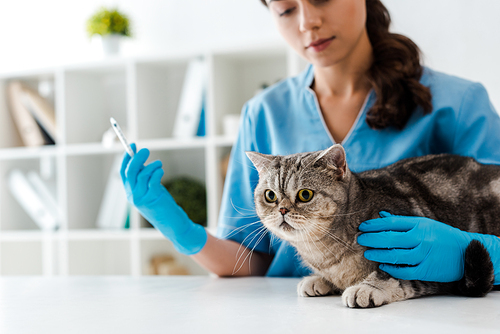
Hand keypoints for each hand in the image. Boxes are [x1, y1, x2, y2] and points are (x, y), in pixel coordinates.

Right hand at [120, 143, 206, 254]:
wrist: (171, 224)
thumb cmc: (161, 205)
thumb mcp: (149, 190)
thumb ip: (144, 178)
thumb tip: (142, 159)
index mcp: (129, 193)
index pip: (123, 172)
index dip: (126, 158)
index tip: (132, 146)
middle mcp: (133, 196)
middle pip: (130, 172)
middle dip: (136, 158)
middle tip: (145, 150)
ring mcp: (142, 198)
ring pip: (142, 175)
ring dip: (152, 166)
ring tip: (159, 164)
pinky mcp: (153, 198)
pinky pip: (153, 180)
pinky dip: (157, 172)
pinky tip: (161, 170)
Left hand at [357, 212, 499, 282]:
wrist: (466, 252)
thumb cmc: (442, 236)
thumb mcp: (425, 224)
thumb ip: (403, 221)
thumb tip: (381, 215)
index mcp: (420, 225)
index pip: (392, 223)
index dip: (374, 225)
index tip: (362, 227)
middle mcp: (421, 239)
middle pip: (390, 238)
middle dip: (372, 239)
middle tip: (360, 239)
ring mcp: (424, 255)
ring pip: (395, 255)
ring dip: (378, 254)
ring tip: (367, 253)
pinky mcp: (427, 270)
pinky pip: (405, 271)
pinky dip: (392, 269)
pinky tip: (383, 266)